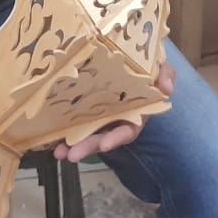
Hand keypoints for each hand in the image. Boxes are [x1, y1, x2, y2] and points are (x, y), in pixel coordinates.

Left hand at [53, 61, 175, 163]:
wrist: (132, 62)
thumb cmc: (147, 69)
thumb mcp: (160, 69)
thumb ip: (165, 76)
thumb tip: (166, 89)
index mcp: (136, 112)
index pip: (127, 129)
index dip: (116, 137)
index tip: (104, 145)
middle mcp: (117, 119)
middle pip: (103, 137)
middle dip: (88, 147)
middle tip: (71, 155)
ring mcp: (101, 116)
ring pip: (86, 134)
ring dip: (72, 145)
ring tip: (58, 152)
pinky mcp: (86, 111)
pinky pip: (74, 124)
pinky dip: (63, 133)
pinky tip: (51, 141)